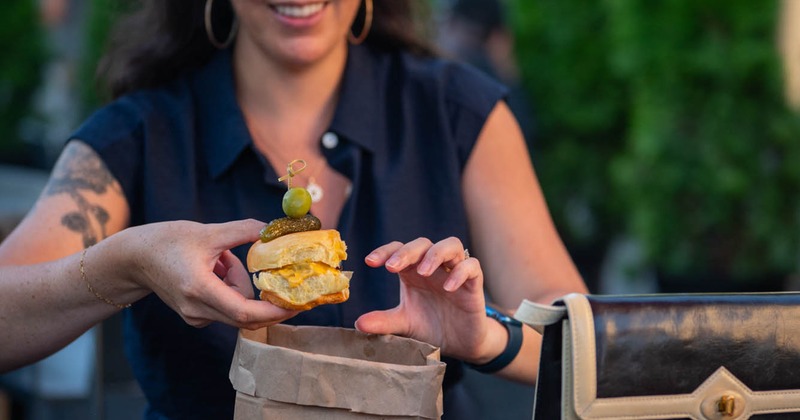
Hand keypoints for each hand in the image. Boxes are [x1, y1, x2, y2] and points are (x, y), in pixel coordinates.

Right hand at [119, 219, 297, 328]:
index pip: (245, 312)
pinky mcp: (196, 317)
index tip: (297, 304)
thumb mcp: (209, 231)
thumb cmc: (167, 241)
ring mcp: (196, 317)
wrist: (134, 258)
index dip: (275, 311)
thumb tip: (274, 229)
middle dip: (266, 298)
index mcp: (200, 290)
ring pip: (238, 307)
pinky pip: (227, 306)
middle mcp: (198, 310)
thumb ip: (244, 230)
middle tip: (285, 280)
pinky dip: (230, 287)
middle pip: (247, 315)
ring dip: (241, 283)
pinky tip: (214, 269)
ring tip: (221, 259)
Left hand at [355, 237, 492, 362]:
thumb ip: (383, 322)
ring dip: (435, 254)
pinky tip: (449, 287)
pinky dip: (461, 272)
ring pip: (451, 245)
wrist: (460, 344)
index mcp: (413, 272)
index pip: (399, 250)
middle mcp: (433, 267)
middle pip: (423, 243)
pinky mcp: (474, 284)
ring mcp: (454, 272)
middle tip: (391, 267)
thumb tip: (358, 324)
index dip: (385, 251)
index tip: (370, 262)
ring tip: (423, 272)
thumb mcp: (404, 324)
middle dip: (406, 252)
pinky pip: (472, 267)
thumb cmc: (431, 326)